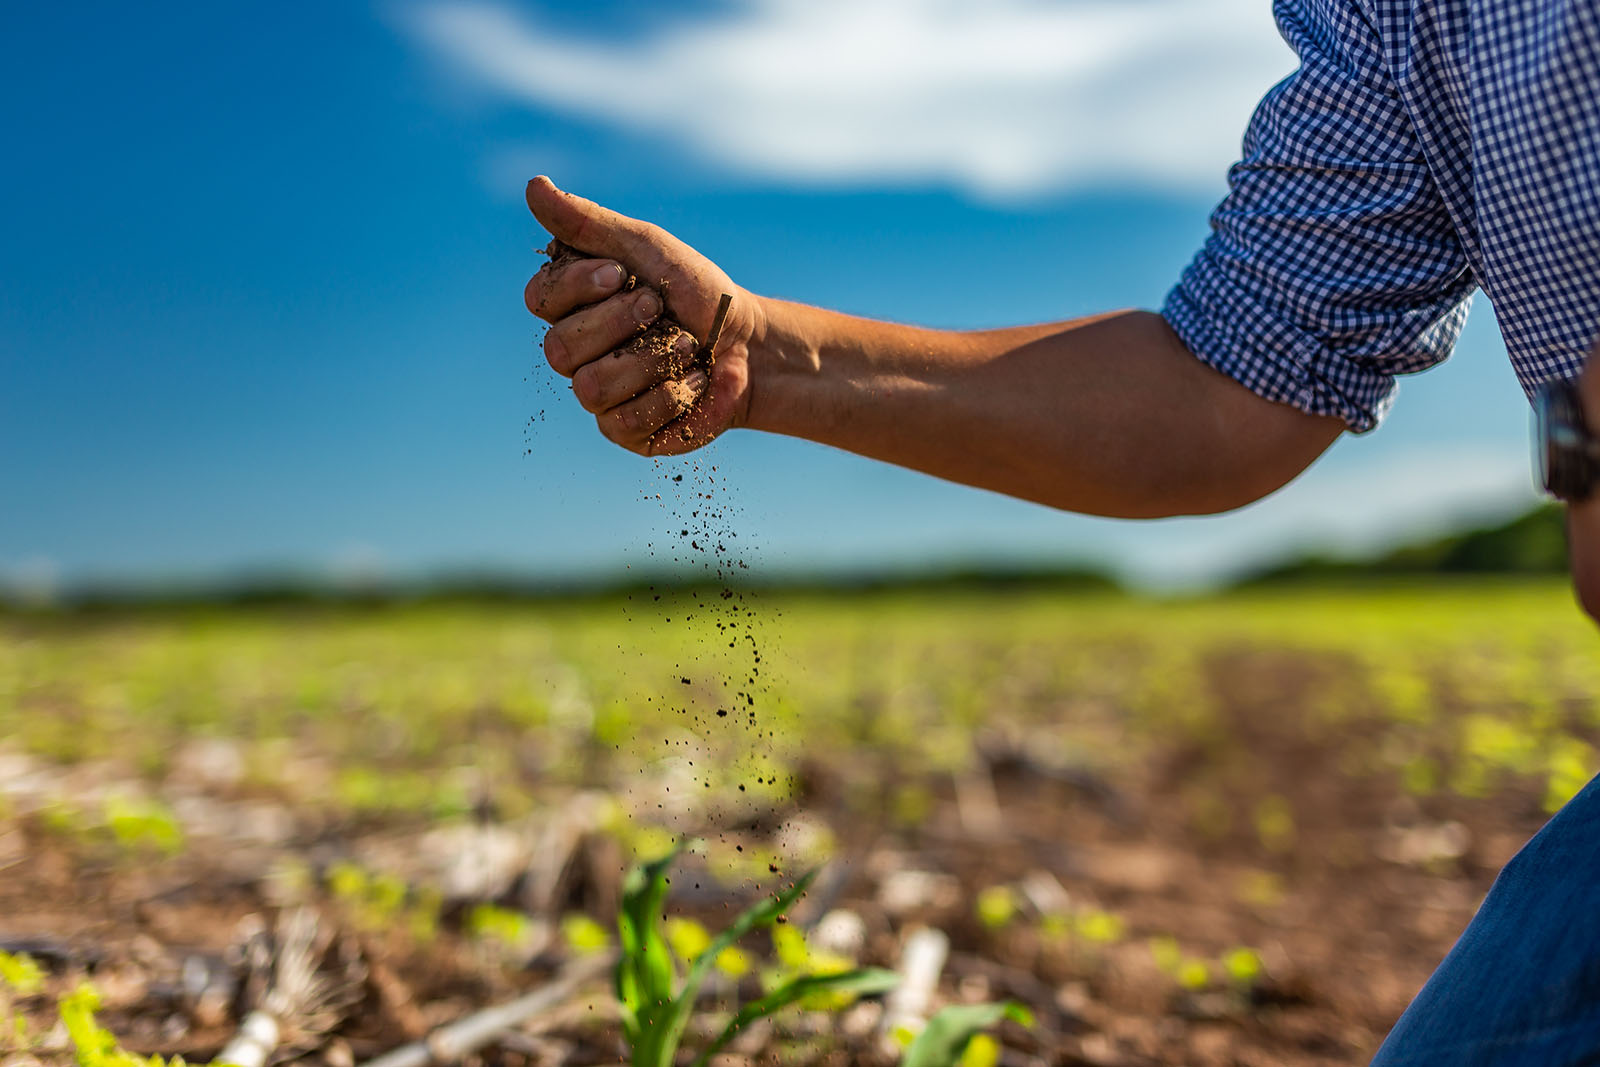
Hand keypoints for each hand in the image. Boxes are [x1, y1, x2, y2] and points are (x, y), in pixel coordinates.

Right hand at [523, 177, 765, 455]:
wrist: (752, 344)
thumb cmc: (697, 292)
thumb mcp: (647, 247)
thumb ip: (588, 224)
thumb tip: (532, 185)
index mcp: (573, 305)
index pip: (539, 300)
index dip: (577, 288)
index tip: (619, 273)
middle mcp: (576, 352)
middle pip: (560, 348)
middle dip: (620, 322)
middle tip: (660, 308)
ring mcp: (598, 395)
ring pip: (591, 388)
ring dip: (650, 360)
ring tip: (689, 345)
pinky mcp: (626, 431)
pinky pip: (625, 422)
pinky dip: (670, 395)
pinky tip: (696, 379)